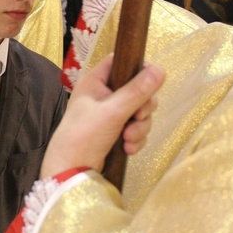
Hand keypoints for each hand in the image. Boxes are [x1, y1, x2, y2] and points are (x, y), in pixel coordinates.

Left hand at [40, 54, 162, 178]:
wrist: (71, 170)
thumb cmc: (85, 134)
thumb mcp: (113, 111)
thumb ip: (137, 91)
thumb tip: (161, 68)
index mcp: (97, 80)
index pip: (123, 62)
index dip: (139, 69)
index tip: (152, 82)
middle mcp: (104, 93)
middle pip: (138, 89)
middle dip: (143, 108)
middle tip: (137, 117)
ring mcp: (110, 113)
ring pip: (140, 112)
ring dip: (139, 127)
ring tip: (128, 139)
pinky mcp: (116, 131)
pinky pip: (136, 128)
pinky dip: (135, 139)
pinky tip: (127, 149)